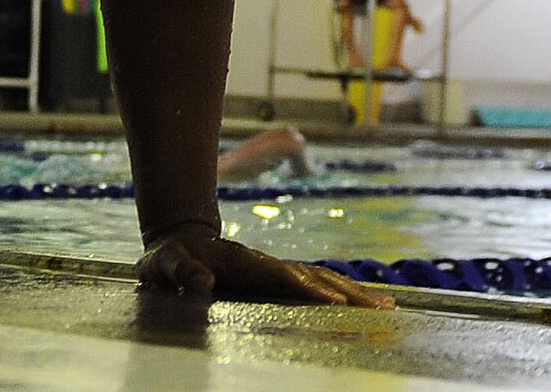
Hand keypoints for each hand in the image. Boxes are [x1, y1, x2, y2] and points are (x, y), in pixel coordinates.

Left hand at [138, 223, 391, 308]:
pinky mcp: (277, 279)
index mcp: (243, 263)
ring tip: (388, 307)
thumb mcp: (163, 265)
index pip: (282, 275)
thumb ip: (179, 272)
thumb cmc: (168, 258)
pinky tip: (365, 304)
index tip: (333, 301)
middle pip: (314, 275)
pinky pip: (316, 286)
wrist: (177, 241)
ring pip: (322, 279)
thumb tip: (203, 284)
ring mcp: (274, 271)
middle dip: (347, 292)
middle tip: (381, 309)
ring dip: (354, 293)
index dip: (307, 287)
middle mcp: (267, 265)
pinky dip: (342, 293)